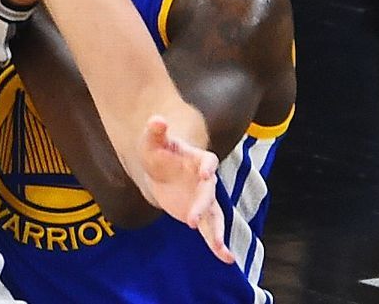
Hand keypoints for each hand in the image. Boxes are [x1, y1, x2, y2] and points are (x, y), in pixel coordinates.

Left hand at [139, 115, 234, 264]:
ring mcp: (204, 198)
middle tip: (193, 221)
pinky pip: (211, 230)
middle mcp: (206, 180)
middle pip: (209, 194)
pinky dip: (217, 243)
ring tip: (224, 252)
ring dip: (219, 234)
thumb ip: (156, 130)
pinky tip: (226, 258)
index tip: (207, 173)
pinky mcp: (200, 213)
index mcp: (198, 159)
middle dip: (203, 207)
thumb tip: (157, 119)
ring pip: (215, 217)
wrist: (159, 168)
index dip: (208, 166)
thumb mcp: (152, 140)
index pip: (208, 160)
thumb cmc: (158, 150)